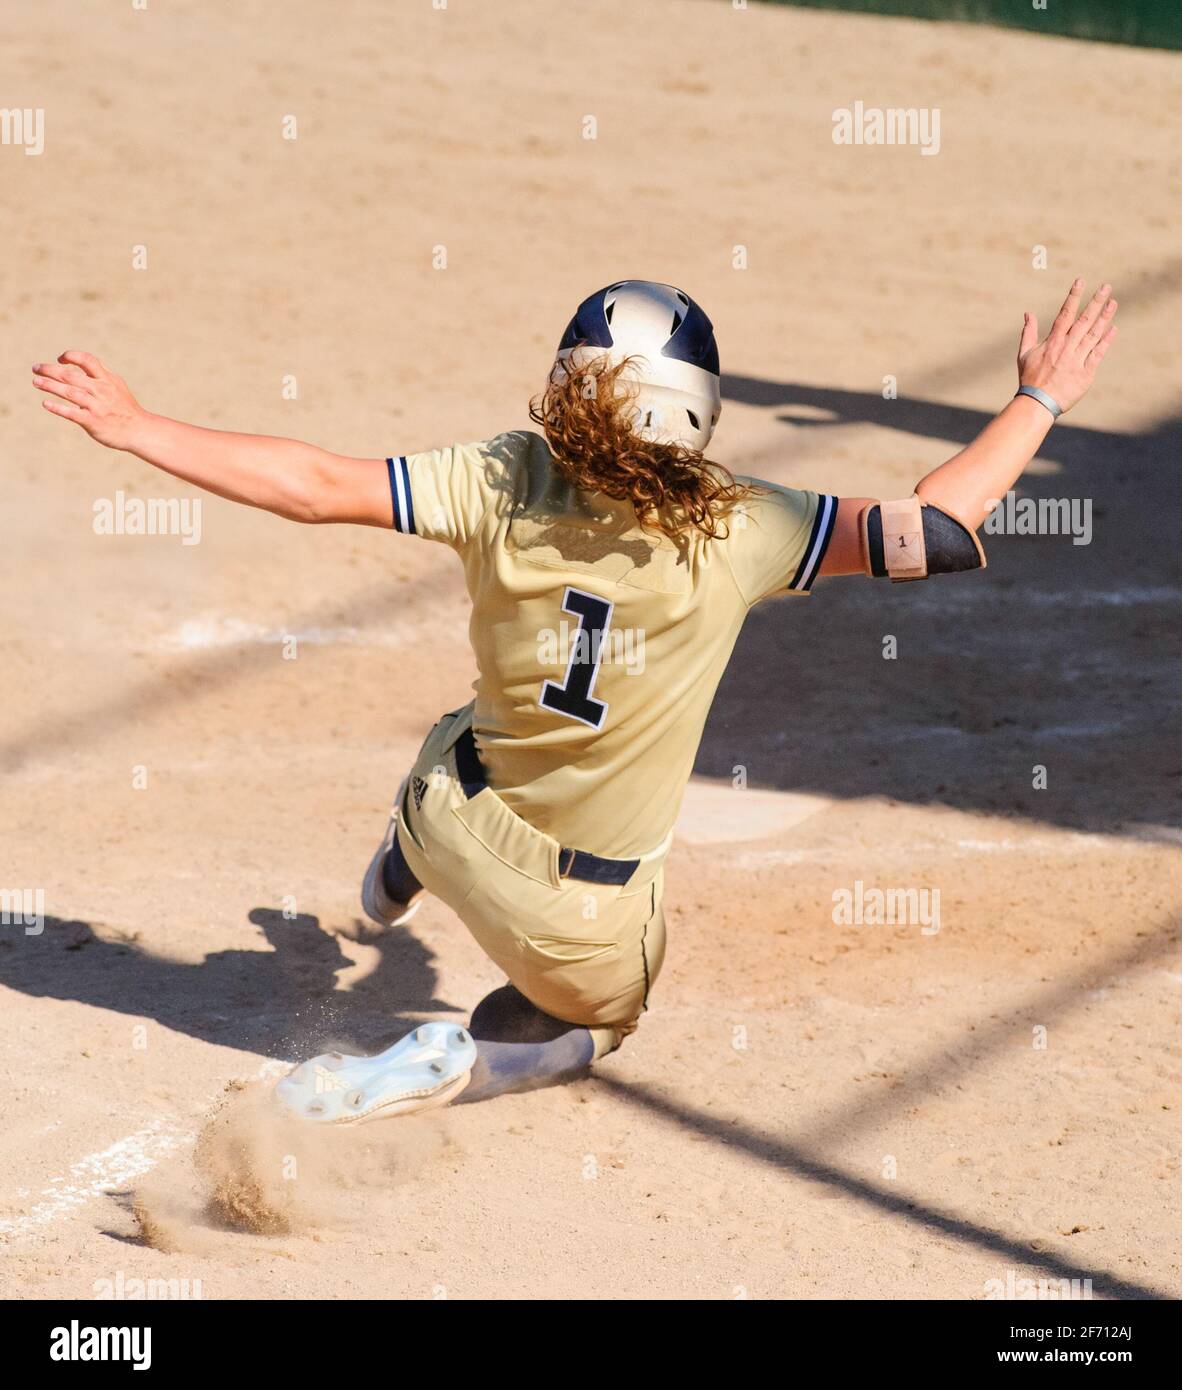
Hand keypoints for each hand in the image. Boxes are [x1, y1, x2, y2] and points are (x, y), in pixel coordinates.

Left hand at [32, 351, 147, 449]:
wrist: (140, 430)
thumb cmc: (126, 408)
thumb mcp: (117, 386)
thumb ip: (101, 375)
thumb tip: (82, 364)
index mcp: (107, 380)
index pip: (87, 360)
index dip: (71, 356)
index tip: (60, 360)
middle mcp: (101, 390)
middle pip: (71, 375)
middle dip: (50, 370)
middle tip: (36, 368)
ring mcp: (97, 406)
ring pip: (69, 392)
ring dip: (50, 386)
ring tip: (36, 382)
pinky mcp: (93, 422)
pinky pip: (72, 413)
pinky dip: (58, 408)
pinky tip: (46, 404)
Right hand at [1016, 279, 1117, 414]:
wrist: (1037, 404)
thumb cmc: (1030, 379)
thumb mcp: (1024, 354)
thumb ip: (1028, 332)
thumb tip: (1028, 313)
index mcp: (1052, 342)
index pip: (1065, 314)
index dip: (1073, 297)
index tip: (1081, 281)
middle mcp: (1066, 348)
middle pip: (1084, 321)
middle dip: (1095, 302)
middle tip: (1106, 286)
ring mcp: (1076, 360)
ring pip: (1093, 335)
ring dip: (1104, 317)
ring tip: (1113, 302)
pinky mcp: (1085, 373)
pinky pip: (1097, 354)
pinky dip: (1105, 341)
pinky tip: (1113, 329)